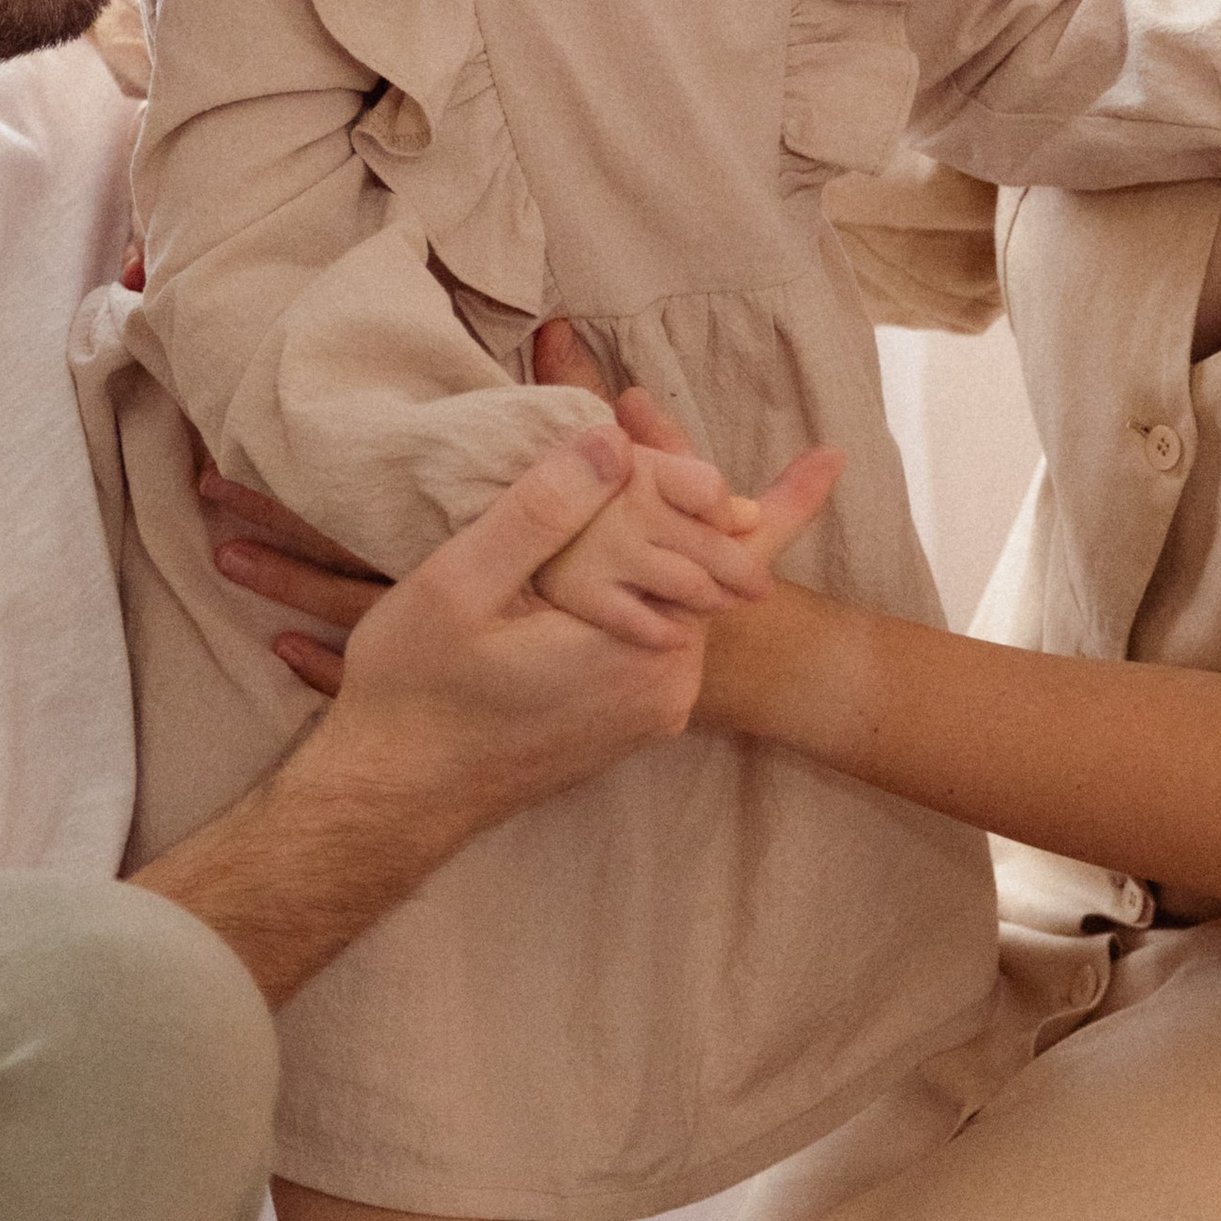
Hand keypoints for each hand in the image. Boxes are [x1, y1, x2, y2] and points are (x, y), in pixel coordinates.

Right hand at [206, 353, 841, 694]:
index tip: (832, 457)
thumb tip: (615, 441)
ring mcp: (646, 712)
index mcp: (642, 647)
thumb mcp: (461, 584)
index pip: (733, 554)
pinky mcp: (622, 721)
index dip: (781, 501)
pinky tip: (603, 544)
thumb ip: (543, 510)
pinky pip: (656, 632)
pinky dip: (643, 582)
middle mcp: (664, 687)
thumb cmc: (416, 691)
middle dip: (695, 497)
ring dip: (661, 539)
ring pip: (680, 599)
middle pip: (709, 569)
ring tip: (621, 470)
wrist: (388, 802)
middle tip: (652, 418)